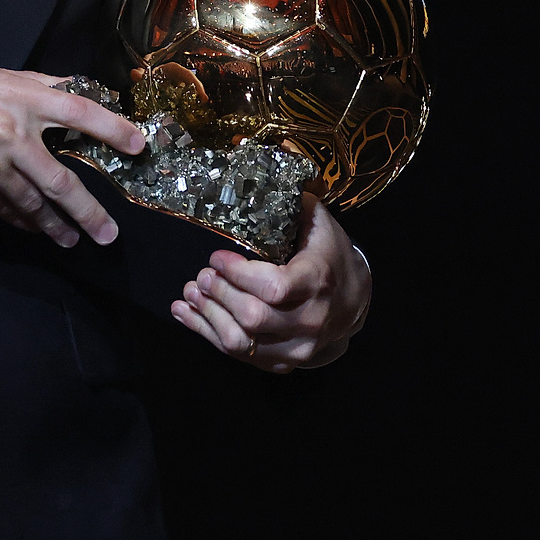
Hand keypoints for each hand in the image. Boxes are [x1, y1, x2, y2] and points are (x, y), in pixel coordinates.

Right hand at [0, 66, 144, 247]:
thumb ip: (34, 85)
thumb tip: (74, 90)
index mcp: (19, 97)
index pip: (79, 112)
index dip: (113, 129)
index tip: (139, 147)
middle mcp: (9, 133)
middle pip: (62, 179)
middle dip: (90, 211)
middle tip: (109, 233)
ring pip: (34, 204)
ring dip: (55, 226)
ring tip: (73, 239)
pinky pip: (4, 211)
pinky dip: (22, 221)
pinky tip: (35, 229)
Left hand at [172, 194, 372, 373]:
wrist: (352, 301)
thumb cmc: (329, 256)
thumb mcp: (320, 225)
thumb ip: (294, 204)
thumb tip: (262, 176)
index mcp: (318, 282)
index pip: (274, 287)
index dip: (239, 274)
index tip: (217, 257)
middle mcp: (310, 320)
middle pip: (253, 317)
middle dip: (220, 294)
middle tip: (203, 275)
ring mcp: (295, 348)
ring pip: (242, 342)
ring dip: (208, 317)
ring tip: (190, 292)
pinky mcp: (280, 363)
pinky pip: (238, 355)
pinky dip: (206, 334)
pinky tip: (186, 313)